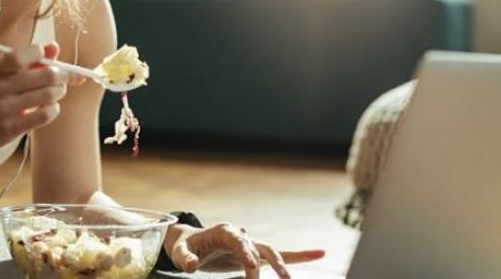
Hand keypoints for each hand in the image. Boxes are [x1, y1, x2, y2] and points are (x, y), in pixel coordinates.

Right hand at [0, 42, 67, 155]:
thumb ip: (27, 61)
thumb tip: (54, 47)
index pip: (22, 54)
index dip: (41, 54)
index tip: (48, 59)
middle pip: (45, 75)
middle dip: (62, 75)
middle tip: (63, 78)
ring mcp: (3, 108)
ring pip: (48, 94)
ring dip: (59, 92)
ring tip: (57, 93)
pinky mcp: (10, 128)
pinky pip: (44, 115)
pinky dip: (53, 109)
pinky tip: (49, 108)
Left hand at [163, 223, 325, 278]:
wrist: (191, 243)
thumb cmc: (186, 247)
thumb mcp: (180, 252)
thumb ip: (185, 259)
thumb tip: (192, 266)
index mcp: (224, 231)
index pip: (239, 241)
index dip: (246, 254)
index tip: (251, 268)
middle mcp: (241, 235)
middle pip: (260, 247)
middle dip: (269, 264)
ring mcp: (250, 244)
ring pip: (272, 252)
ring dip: (284, 265)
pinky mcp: (255, 254)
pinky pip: (280, 255)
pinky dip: (299, 256)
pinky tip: (320, 253)